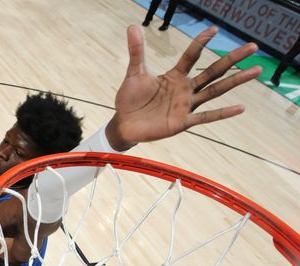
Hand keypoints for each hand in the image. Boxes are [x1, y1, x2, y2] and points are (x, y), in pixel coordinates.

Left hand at [106, 25, 260, 150]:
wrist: (124, 124)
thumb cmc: (130, 99)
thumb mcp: (134, 73)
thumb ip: (137, 52)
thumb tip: (132, 27)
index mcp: (175, 76)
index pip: (192, 55)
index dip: (202, 42)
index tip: (214, 29)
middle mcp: (185, 89)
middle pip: (213, 71)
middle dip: (232, 58)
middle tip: (253, 46)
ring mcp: (186, 105)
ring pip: (216, 90)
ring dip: (236, 80)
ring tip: (256, 70)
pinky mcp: (183, 121)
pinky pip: (206, 116)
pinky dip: (223, 113)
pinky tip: (241, 107)